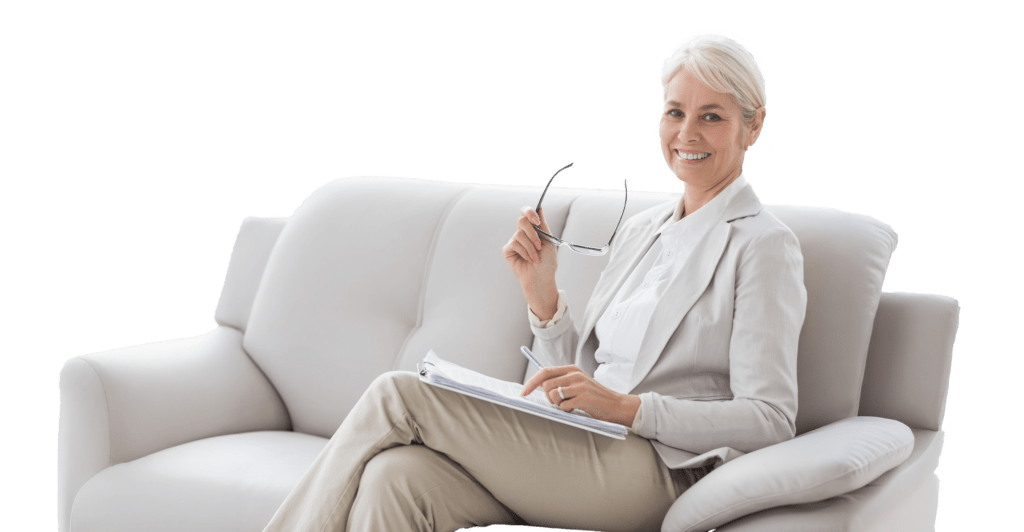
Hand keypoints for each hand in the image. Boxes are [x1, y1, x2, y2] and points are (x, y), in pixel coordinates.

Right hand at [502, 206, 558, 318]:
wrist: (542, 278)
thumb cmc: (547, 262)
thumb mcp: (549, 240)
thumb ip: (543, 224)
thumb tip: (540, 208)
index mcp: (532, 229)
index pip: (526, 212)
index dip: (529, 213)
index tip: (536, 221)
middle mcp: (522, 233)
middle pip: (521, 221)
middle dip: (533, 234)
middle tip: (539, 246)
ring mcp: (514, 241)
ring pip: (519, 234)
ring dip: (530, 247)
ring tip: (536, 257)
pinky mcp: (508, 250)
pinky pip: (514, 244)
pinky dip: (524, 252)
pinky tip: (527, 259)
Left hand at [521, 365, 640, 426]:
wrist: (616, 405)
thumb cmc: (594, 397)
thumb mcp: (578, 383)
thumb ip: (560, 381)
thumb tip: (538, 385)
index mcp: (572, 369)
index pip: (544, 372)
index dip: (531, 382)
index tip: (523, 392)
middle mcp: (575, 375)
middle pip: (546, 385)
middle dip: (548, 398)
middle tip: (559, 402)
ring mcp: (580, 386)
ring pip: (553, 396)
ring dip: (558, 404)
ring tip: (571, 405)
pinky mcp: (584, 398)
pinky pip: (564, 407)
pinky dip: (568, 411)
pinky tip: (578, 409)